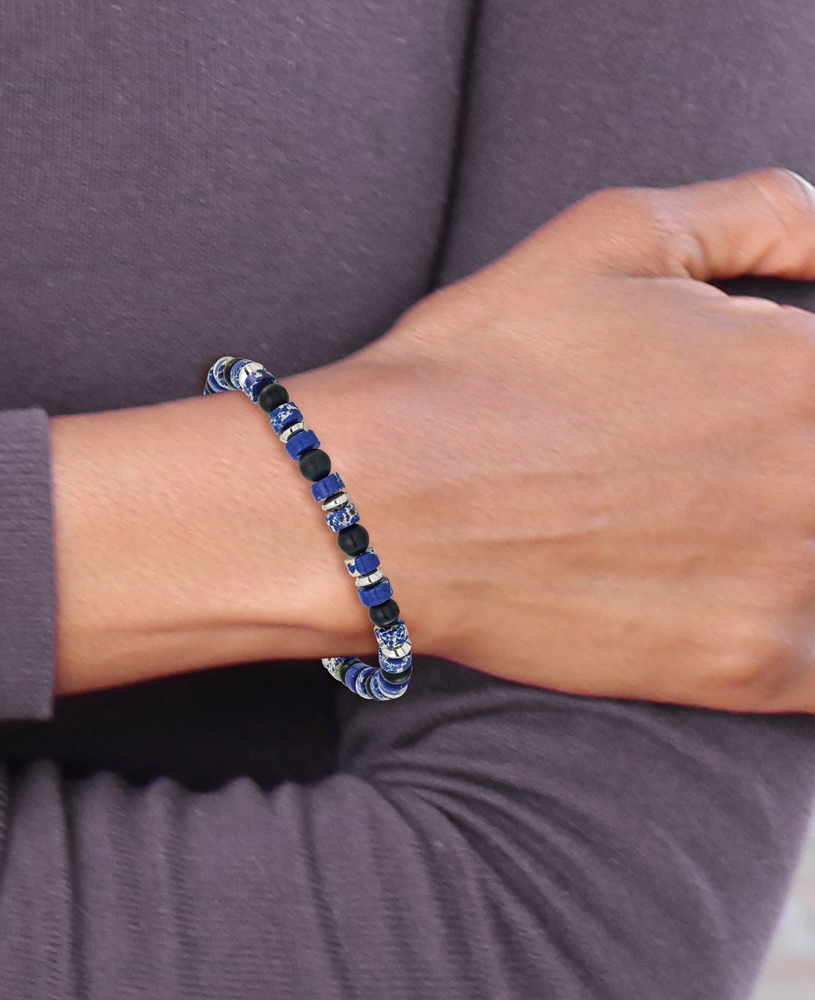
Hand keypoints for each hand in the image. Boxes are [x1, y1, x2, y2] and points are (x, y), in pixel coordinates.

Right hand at [341, 168, 814, 713]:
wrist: (375, 503)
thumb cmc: (477, 366)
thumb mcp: (612, 236)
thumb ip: (760, 213)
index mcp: (801, 365)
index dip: (792, 394)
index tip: (734, 413)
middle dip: (783, 464)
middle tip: (685, 473)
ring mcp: (791, 581)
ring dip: (790, 543)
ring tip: (690, 526)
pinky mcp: (744, 667)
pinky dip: (793, 631)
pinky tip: (723, 599)